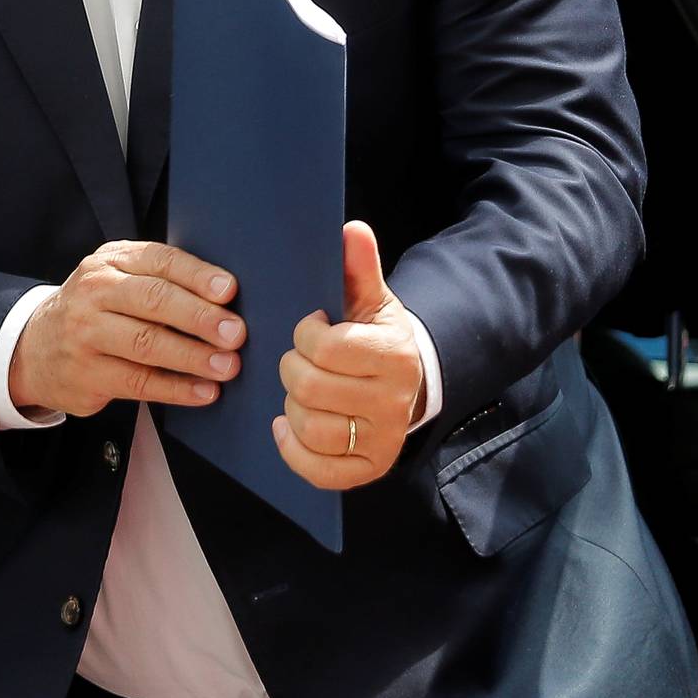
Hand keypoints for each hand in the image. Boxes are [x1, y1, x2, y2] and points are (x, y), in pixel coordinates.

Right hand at [8, 240, 245, 417]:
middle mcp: (95, 292)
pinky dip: (176, 388)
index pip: (159, 261)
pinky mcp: (87, 375)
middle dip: (199, 317)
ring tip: (228, 365)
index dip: (196, 275)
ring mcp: (86, 334)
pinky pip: (138, 383)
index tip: (229, 290)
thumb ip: (160, 280)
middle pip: (153, 300)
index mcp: (111, 261)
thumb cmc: (96, 309)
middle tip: (235, 333)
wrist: (34, 348)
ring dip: (192, 356)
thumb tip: (224, 298)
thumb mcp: (117, 278)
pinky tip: (204, 391)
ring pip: (146, 344)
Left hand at [272, 221, 423, 489]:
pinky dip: (294, 448)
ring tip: (302, 390)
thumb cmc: (378, 338)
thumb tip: (351, 229)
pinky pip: (318, 469)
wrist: (409, 383)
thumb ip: (359, 266)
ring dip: (293, 406)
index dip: (306, 336)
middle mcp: (393, 401)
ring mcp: (382, 439)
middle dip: (292, 369)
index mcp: (394, 354)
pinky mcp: (368, 467)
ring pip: (310, 427)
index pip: (328, 347)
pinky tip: (288, 425)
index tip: (312, 328)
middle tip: (300, 360)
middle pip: (311, 388)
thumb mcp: (372, 300)